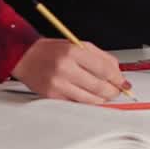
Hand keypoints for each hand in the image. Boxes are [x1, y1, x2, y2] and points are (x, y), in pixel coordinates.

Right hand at [10, 39, 128, 103]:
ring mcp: (58, 84)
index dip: (118, 78)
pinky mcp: (52, 96)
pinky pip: (77, 103)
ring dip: (102, 99)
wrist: (25, 57)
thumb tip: (118, 72)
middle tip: (117, 90)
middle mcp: (65, 68)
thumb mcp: (78, 45)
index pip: (104, 69)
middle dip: (113, 91)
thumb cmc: (52, 50)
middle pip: (99, 86)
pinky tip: (90, 97)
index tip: (123, 82)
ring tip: (105, 94)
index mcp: (73, 52)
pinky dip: (88, 102)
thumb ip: (100, 57)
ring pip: (90, 99)